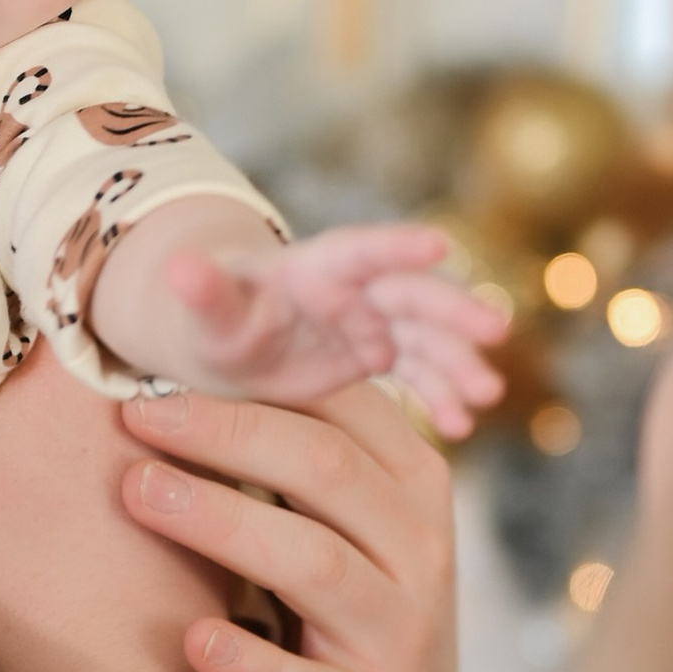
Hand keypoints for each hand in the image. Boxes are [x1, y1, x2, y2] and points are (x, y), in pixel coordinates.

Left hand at [115, 382, 459, 671]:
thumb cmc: (339, 604)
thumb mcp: (345, 519)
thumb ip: (298, 449)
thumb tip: (188, 353)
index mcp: (412, 484)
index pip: (341, 402)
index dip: (254, 371)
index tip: (168, 350)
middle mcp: (420, 550)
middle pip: (322, 467)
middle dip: (222, 432)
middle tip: (134, 414)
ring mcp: (400, 637)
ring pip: (312, 562)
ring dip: (219, 522)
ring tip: (136, 494)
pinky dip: (249, 666)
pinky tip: (194, 641)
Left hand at [158, 225, 504, 438]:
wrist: (230, 343)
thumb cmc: (215, 322)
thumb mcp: (208, 314)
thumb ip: (202, 293)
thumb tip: (179, 266)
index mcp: (314, 267)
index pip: (358, 251)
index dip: (394, 247)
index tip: (437, 245)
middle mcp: (354, 288)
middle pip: (408, 292)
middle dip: (450, 310)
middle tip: (493, 330)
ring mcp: (372, 321)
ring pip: (424, 335)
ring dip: (456, 360)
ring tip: (486, 393)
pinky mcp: (379, 354)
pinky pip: (418, 372)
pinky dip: (439, 395)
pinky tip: (460, 426)